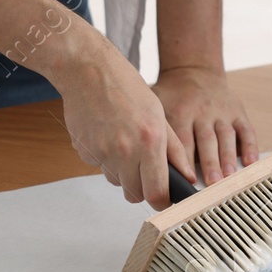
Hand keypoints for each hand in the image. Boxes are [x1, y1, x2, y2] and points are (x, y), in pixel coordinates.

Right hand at [54, 35, 193, 207]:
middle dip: (142, 187)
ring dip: (123, 172)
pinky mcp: (84, 151)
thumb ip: (175, 150)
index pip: (156, 193)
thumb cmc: (126, 87)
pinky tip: (108, 134)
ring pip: (117, 181)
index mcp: (149, 141)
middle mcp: (124, 151)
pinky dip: (105, 158)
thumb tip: (188, 177)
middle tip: (145, 167)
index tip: (165, 198)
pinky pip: (100, 167)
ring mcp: (101, 153)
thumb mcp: (160, 114)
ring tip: (125, 142)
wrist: (88, 70)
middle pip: (134, 194)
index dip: (162, 201)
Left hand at [151, 65, 258, 185]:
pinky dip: (250, 146)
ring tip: (229, 177)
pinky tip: (250, 162)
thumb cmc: (172, 95)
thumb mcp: (156, 104)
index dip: (185, 162)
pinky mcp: (237, 110)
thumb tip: (139, 161)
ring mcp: (221, 111)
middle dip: (210, 163)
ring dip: (229, 158)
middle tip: (212, 184)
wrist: (193, 70)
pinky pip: (246, 129)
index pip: (183, 141)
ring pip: (226, 137)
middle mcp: (202, 112)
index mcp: (180, 112)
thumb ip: (153, 129)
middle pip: (206, 141)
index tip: (186, 182)